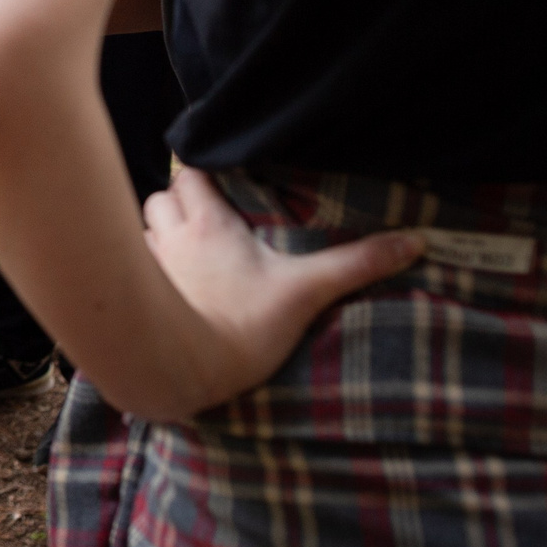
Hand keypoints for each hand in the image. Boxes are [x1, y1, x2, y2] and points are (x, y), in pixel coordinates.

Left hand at [138, 167, 423, 414]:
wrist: (181, 371)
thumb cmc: (241, 327)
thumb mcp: (307, 291)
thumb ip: (356, 265)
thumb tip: (413, 242)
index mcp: (208, 224)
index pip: (190, 175)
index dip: (203, 177)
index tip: (223, 183)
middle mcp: (170, 236)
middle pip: (161, 198)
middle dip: (179, 202)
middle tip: (207, 218)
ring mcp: (148, 265)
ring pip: (144, 229)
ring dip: (159, 232)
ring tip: (187, 248)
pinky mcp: (136, 296)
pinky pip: (133, 266)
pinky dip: (145, 265)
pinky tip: (168, 283)